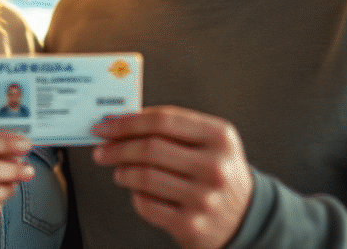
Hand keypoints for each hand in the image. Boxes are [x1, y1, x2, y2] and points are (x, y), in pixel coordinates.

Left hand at [91, 106, 252, 248]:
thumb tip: (124, 121)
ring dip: (122, 171)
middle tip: (102, 149)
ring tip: (119, 170)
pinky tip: (138, 191)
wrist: (244, 217)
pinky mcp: (191, 225)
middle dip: (118, 147)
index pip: (163, 121)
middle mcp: (215, 167)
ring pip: (145, 177)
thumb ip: (173, 128)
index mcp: (219, 137)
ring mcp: (204, 198)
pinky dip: (136, 196)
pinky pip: (147, 205)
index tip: (106, 125)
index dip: (128, 122)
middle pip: (150, 148)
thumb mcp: (210, 142)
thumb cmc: (217, 173)